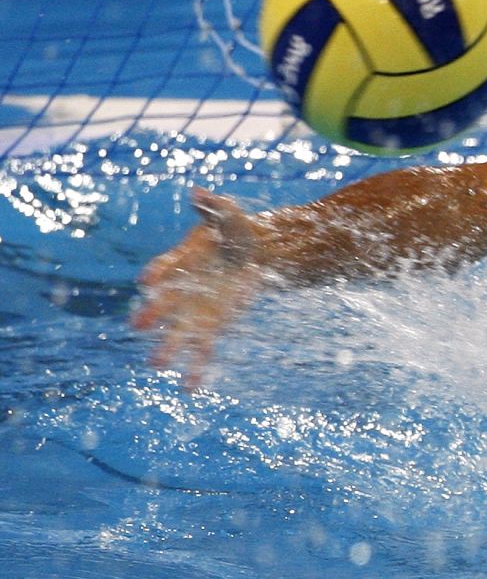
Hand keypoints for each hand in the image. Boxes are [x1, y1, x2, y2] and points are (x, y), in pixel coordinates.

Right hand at [131, 189, 264, 387]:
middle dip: (151, 315)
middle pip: (163, 305)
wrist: (257, 251)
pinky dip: (196, 367)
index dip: (156, 274)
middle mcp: (180, 291)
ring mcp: (195, 311)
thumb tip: (198, 190)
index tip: (148, 282)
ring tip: (157, 365)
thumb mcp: (227, 216)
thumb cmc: (236, 231)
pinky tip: (189, 388)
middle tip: (137, 325)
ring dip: (168, 348)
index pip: (162, 269)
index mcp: (179, 262)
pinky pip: (203, 349)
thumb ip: (213, 206)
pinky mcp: (213, 326)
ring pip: (178, 332)